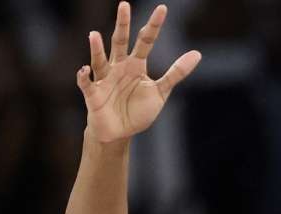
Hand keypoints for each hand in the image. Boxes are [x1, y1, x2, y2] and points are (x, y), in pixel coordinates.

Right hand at [77, 3, 200, 142]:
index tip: (162, 9)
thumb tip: (197, 54)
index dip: (154, 26)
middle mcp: (119, 67)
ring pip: (100, 59)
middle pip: (120, 42)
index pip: (146, 40)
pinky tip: (85, 69)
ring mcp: (104, 79)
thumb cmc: (137, 111)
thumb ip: (176, 73)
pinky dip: (83, 76)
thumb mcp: (160, 92)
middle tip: (124, 5)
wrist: (119, 134)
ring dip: (97, 48)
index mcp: (136, 65)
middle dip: (122, 24)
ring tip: (94, 34)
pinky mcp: (93, 94)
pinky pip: (86, 83)